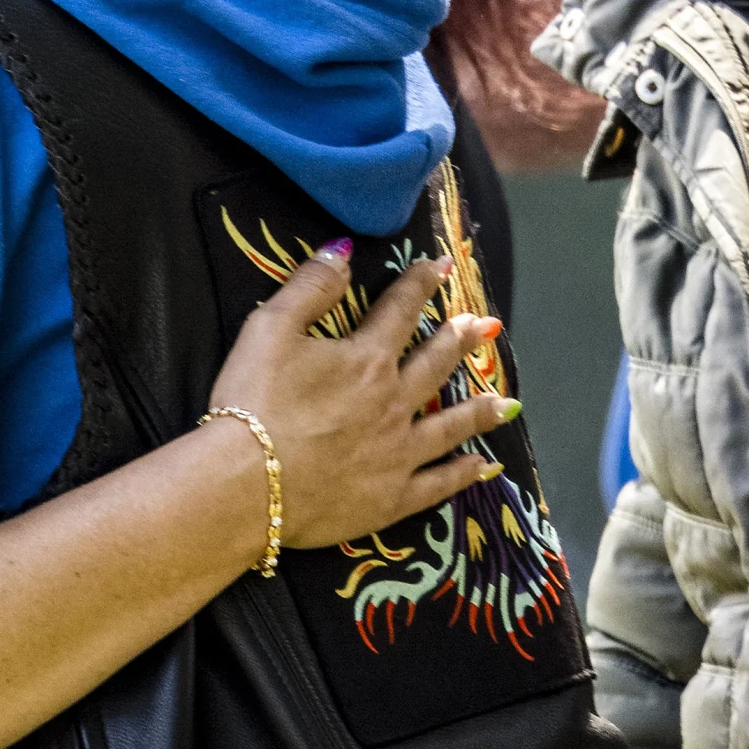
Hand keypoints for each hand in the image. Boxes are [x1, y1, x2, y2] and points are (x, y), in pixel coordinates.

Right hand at [202, 244, 519, 559]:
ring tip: (504, 401)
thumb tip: (344, 250)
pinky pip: (439, 484)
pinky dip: (464, 474)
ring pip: (451, 426)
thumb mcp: (269, 329)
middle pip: (436, 365)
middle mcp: (394, 403)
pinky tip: (483, 467)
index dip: (420, 284)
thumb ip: (311, 287)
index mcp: (367, 359)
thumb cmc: (252, 402)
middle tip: (485, 327)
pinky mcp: (392, 498)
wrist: (244, 485)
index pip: (400, 311)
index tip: (440, 267)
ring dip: (480, 410)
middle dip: (461, 341)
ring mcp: (398, 453)